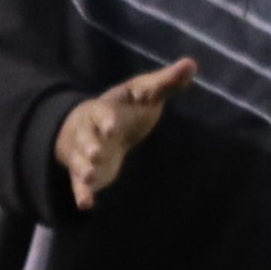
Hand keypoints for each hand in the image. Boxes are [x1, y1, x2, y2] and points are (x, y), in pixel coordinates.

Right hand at [54, 58, 197, 207]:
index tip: (113, 125)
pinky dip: (82, 194)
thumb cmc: (124, 109)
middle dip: (89, 145)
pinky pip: (79, 184)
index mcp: (103, 110)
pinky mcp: (85, 173)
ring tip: (89, 175)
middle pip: (86, 137)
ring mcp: (85, 152)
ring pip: (80, 160)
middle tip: (96, 153)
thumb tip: (191, 64)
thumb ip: (165, 82)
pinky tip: (86, 205)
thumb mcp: (143, 94)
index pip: (102, 112)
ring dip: (84, 168)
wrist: (91, 126)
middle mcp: (89, 131)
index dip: (106, 118)